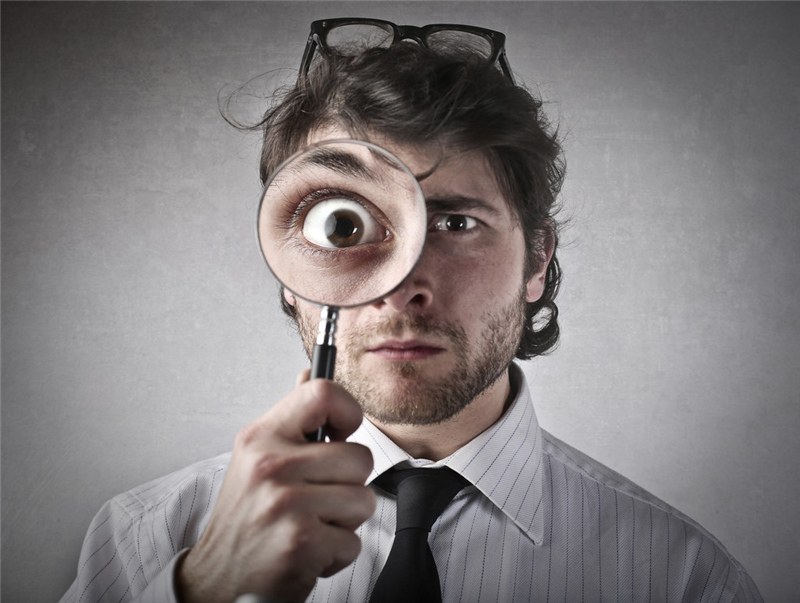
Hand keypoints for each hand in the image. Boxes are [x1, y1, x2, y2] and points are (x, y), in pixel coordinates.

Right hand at [177, 371, 375, 602]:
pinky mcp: (301, 541)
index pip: (322, 393)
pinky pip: (354, 541)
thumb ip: (291, 418)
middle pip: (360, 457)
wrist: (217, 579)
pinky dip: (336, 553)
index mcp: (262, 437)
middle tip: (317, 498)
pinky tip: (308, 551)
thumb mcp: (256, 457)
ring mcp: (286, 503)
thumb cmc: (245, 518)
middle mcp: (271, 466)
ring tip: (311, 524)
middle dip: (348, 484)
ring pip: (364, 499)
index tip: (342, 432)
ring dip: (344, 520)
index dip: (348, 410)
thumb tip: (309, 372)